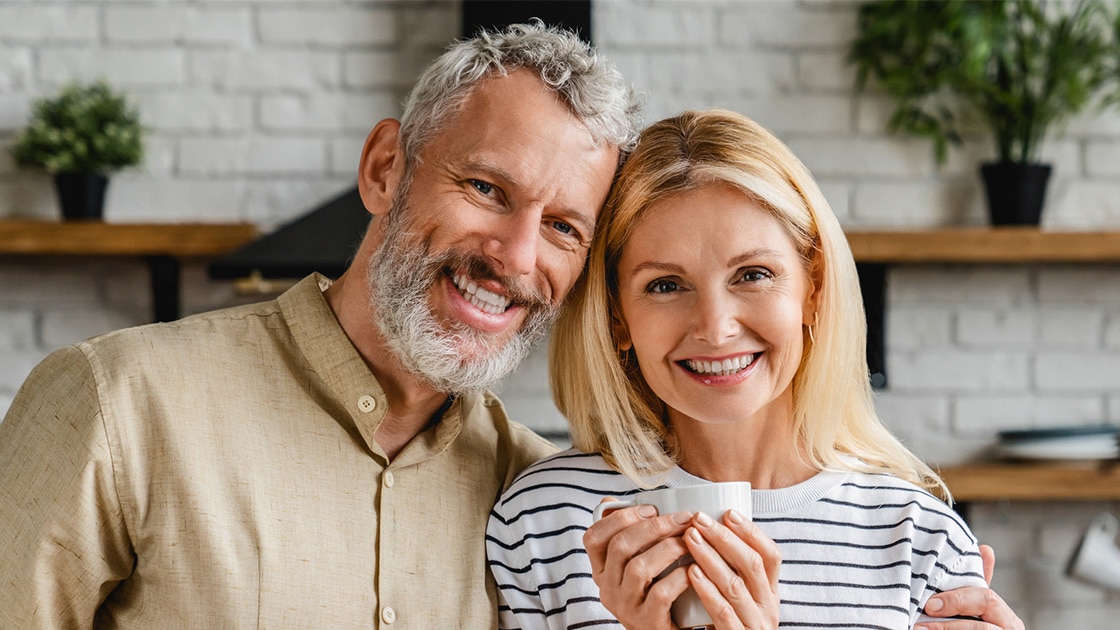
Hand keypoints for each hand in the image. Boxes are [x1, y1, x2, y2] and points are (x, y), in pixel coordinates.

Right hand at [584, 498, 693, 628]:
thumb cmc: (658, 592)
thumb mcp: (636, 565)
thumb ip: (629, 537)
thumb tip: (611, 501)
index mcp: (602, 570)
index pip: (593, 537)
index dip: (619, 517)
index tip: (650, 508)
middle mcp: (607, 588)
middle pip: (620, 546)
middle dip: (654, 526)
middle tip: (682, 518)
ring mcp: (625, 607)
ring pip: (639, 568)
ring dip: (668, 548)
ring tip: (689, 540)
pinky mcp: (646, 622)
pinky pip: (660, 594)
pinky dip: (678, 577)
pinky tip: (692, 569)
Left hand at [684, 510, 780, 629]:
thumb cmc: (729, 624)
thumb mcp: (740, 597)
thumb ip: (733, 571)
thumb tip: (712, 528)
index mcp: (770, 592)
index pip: (771, 555)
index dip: (751, 531)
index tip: (728, 512)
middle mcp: (768, 607)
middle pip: (751, 564)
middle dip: (724, 537)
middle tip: (698, 519)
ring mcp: (755, 624)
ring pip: (735, 584)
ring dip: (710, 557)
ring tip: (689, 538)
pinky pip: (723, 611)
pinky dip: (707, 589)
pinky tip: (691, 573)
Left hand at [916, 545, 1024, 629]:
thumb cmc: (973, 626)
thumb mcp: (977, 607)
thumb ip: (979, 584)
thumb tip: (985, 548)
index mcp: (1007, 619)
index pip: (986, 599)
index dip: (957, 600)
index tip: (930, 604)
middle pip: (983, 625)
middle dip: (950, 625)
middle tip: (922, 622)